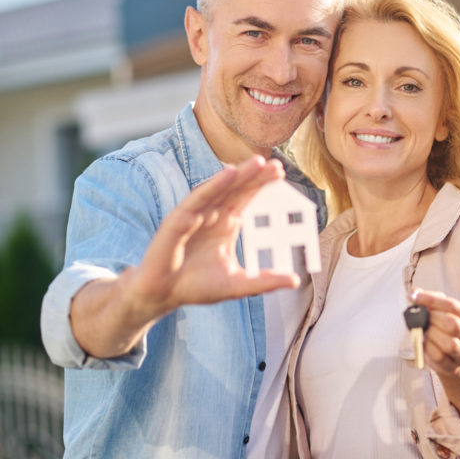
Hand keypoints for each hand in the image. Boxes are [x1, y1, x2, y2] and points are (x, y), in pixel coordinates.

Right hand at [125, 155, 299, 315]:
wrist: (163, 295)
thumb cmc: (195, 286)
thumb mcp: (237, 284)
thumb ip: (264, 281)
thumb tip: (296, 281)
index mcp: (225, 224)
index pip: (246, 198)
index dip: (262, 185)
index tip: (281, 174)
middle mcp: (211, 215)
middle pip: (236, 189)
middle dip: (255, 176)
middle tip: (276, 164)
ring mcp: (194, 215)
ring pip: (219, 189)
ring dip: (237, 174)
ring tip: (257, 162)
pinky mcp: (178, 220)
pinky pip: (197, 199)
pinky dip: (213, 185)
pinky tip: (228, 174)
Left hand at [409, 288, 459, 378]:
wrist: (452, 355)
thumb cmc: (446, 327)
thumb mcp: (442, 310)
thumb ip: (430, 299)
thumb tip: (414, 292)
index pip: (455, 306)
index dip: (432, 300)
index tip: (415, 297)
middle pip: (454, 325)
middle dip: (432, 318)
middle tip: (419, 315)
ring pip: (449, 344)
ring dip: (431, 334)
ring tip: (422, 328)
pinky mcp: (453, 367)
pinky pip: (439, 357)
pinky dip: (427, 347)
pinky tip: (421, 340)